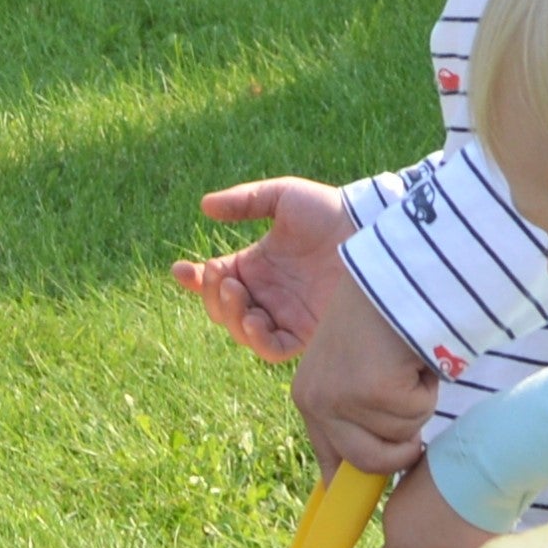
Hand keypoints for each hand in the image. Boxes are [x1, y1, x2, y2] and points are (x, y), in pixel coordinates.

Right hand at [174, 179, 350, 364]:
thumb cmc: (328, 209)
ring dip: (230, 316)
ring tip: (238, 292)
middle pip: (223, 309)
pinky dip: (256, 339)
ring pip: (241, 331)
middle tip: (224, 277)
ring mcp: (285, 315)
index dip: (194, 280)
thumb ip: (244, 201)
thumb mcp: (283, 197)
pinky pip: (273, 349)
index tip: (179, 270)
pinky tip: (254, 319)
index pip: (215, 280)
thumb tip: (204, 207)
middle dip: (213, 296)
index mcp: (256, 265)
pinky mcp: (307, 333)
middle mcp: (267, 294)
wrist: (367, 229)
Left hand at [290, 271, 438, 470]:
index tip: (370, 499)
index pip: (330, 463)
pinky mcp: (373, 390)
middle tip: (413, 416)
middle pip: (369, 464)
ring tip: (405, 363)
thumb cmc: (379, 318)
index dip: (353, 482)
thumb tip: (375, 474)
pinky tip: (413, 353)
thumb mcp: (355, 369)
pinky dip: (428, 385)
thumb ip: (357, 416)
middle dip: (402, 448)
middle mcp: (318, 402)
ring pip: (401, 436)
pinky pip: (418, 410)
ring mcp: (343, 399)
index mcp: (309, 399)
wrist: (391, 276)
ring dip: (418, 403)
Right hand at [382, 467, 492, 547]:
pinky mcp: (414, 467)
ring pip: (410, 514)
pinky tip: (460, 493)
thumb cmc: (473, 517)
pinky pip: (419, 490)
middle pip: (401, 540)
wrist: (480, 462)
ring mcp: (401, 489)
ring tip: (462, 516)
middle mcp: (392, 517)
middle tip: (454, 546)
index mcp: (400, 544)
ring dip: (428, 520)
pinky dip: (434, 495)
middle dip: (422, 547)